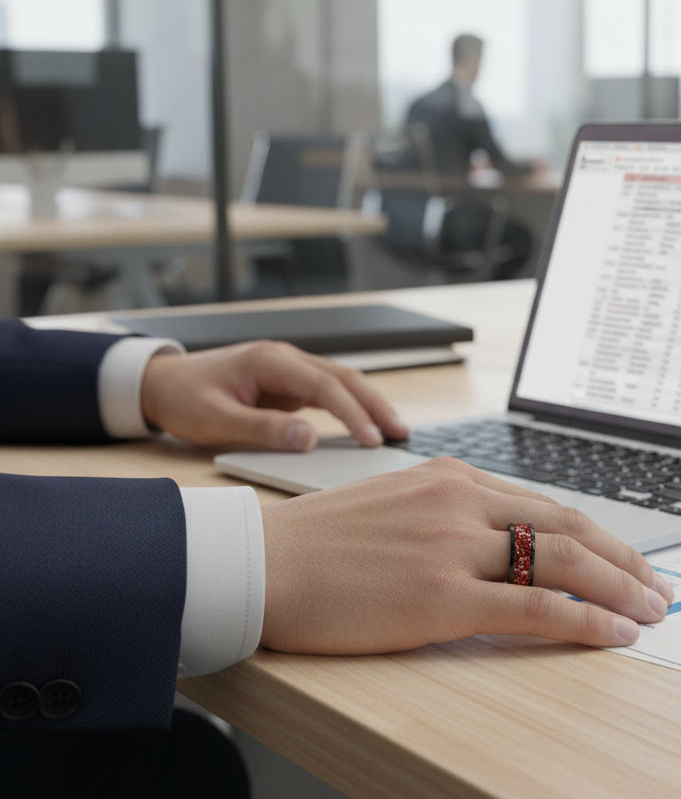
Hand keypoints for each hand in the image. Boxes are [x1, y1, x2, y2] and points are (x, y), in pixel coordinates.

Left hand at [140, 340, 407, 449]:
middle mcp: (286, 359)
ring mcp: (289, 370)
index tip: (372, 439)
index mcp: (270, 361)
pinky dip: (350, 408)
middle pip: (344, 377)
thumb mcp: (217, 421)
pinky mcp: (288, 384)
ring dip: (368, 404)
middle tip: (401, 432)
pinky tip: (365, 426)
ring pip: (341, 382)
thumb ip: (264, 430)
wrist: (161, 384)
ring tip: (393, 431)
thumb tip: (310, 438)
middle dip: (375, 404)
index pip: (324, 385)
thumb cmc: (185, 400)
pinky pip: (328, 394)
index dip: (352, 413)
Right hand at [260, 457, 673, 653]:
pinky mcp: (440, 596)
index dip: (595, 535)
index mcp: (449, 478)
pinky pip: (534, 607)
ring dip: (619, 587)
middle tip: (658, 586)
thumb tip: (492, 540)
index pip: (544, 504)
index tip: (625, 558)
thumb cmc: (317, 543)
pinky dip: (584, 620)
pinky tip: (613, 633)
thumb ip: (445, 515)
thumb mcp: (392, 506)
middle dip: (624, 559)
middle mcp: (460, 502)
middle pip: (567, 526)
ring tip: (651, 610)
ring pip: (561, 561)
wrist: (259, 563)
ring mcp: (452, 547)